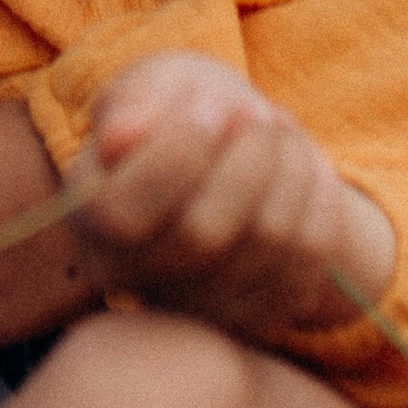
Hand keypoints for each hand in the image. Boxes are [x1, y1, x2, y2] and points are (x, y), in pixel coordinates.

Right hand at [72, 54, 394, 347]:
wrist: (220, 151)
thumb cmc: (173, 111)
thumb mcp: (147, 93)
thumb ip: (132, 109)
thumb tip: (118, 139)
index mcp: (91, 222)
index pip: (122, 214)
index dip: (174, 155)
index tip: (212, 101)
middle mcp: (137, 279)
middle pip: (203, 234)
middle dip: (245, 159)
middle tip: (257, 108)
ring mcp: (201, 307)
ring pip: (267, 243)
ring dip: (287, 167)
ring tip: (279, 123)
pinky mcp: (259, 314)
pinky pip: (308, 258)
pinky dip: (316, 197)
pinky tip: (301, 159)